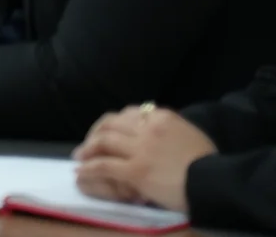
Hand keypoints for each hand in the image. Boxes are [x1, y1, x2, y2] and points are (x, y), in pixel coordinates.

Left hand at [73, 106, 216, 211]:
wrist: (216, 182)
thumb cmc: (210, 162)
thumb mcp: (191, 134)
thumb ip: (170, 129)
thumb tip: (158, 132)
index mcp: (162, 117)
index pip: (130, 113)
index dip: (114, 122)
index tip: (108, 131)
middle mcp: (147, 128)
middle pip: (111, 124)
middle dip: (95, 133)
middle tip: (88, 144)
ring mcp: (140, 149)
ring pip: (103, 141)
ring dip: (87, 148)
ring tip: (80, 157)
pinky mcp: (135, 170)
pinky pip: (104, 165)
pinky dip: (89, 168)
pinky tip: (81, 171)